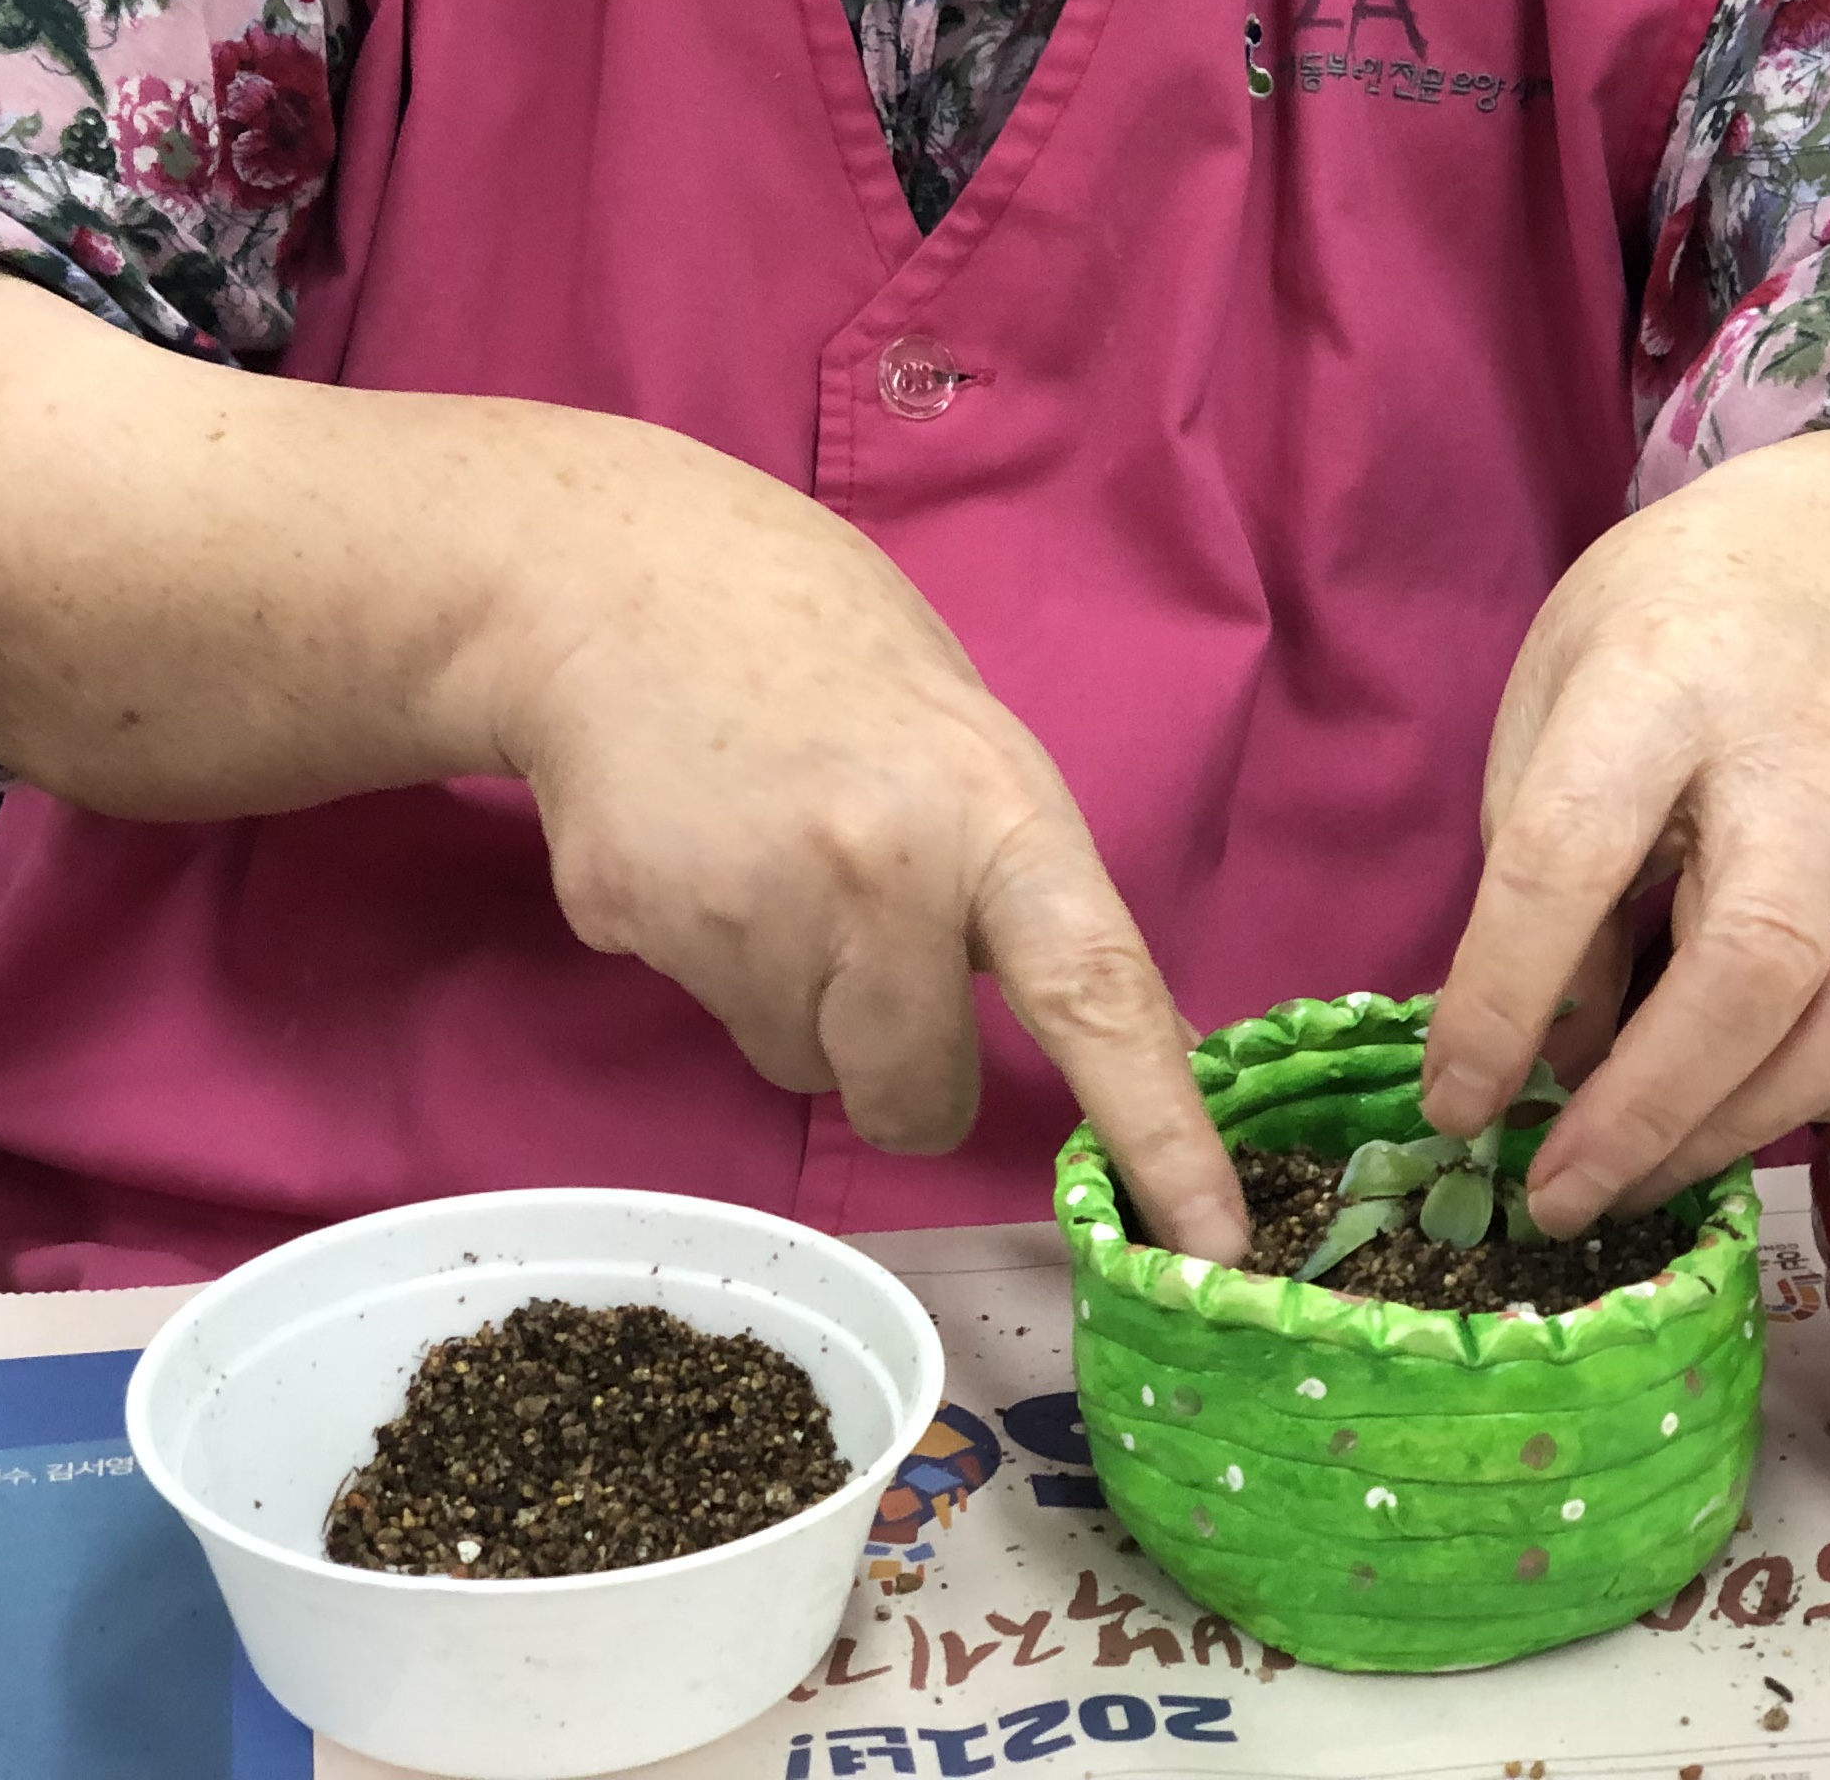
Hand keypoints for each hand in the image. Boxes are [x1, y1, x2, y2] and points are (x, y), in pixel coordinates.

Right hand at [484, 412, 1249, 1261]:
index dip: (1162, 1135)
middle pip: (918, 1100)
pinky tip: (700, 848)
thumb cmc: (824, 655)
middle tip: (870, 941)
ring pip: (803, 1068)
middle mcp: (881, 870)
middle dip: (905, 1065)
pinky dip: (711, 958)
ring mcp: (751, 907)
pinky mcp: (642, 926)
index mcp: (994, 810)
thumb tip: (1140, 1042)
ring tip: (770, 859)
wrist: (616, 581)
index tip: (1213, 1247)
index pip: (1102, 997)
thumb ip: (1031, 893)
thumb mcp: (969, 742)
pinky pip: (709, 1014)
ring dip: (799, 1003)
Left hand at [1416, 347, 1829, 1236]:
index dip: (1504, 994)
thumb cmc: (1683, 625)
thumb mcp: (1561, 678)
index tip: (1453, 1102)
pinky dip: (1827, 1109)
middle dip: (1648, 1108)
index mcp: (1668, 677)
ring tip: (1632, 1176)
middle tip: (1554, 1193)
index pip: (1575, 850)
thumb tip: (1551, 1047)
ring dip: (1735, 1132)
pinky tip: (1742, 1119)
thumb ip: (1540, 847)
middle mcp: (1811, 758)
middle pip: (1756, 958)